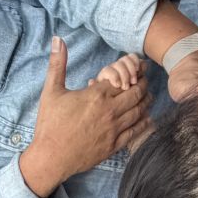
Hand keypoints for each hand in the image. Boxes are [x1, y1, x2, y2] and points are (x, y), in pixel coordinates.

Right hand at [22, 37, 151, 190]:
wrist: (51, 158)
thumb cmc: (50, 125)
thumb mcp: (51, 91)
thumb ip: (58, 64)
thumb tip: (58, 39)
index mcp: (97, 95)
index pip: (123, 77)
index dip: (132, 70)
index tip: (138, 65)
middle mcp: (110, 111)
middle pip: (136, 92)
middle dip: (143, 82)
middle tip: (145, 78)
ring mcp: (114, 129)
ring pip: (139, 110)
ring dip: (146, 100)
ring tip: (148, 94)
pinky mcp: (114, 145)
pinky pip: (136, 131)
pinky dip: (144, 121)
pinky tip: (147, 117)